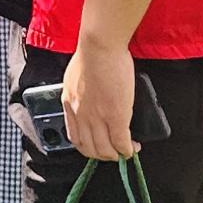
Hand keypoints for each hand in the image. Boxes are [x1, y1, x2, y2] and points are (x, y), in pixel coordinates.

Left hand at [63, 40, 139, 161]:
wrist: (100, 46)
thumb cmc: (91, 54)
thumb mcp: (74, 78)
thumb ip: (79, 93)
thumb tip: (88, 100)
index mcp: (69, 104)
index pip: (74, 137)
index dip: (88, 148)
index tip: (97, 147)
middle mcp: (81, 115)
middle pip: (89, 149)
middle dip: (103, 156)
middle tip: (113, 153)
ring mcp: (97, 117)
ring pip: (105, 150)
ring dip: (116, 155)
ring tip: (126, 150)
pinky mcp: (116, 116)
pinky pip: (121, 143)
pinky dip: (128, 149)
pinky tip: (133, 147)